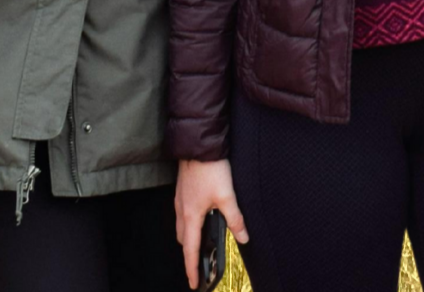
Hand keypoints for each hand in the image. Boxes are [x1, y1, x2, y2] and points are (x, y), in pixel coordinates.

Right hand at [173, 158, 247, 288]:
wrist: (198, 145)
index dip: (192, 269)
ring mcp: (180, 200)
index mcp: (191, 216)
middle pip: (184, 240)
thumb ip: (235, 218)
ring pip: (182, 227)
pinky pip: (183, 214)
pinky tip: (201, 217)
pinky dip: (190, 223)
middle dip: (190, 254)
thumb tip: (243, 237)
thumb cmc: (210, 169)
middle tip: (200, 264)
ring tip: (202, 243)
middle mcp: (182, 210)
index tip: (193, 283)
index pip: (190, 250)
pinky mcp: (182, 191)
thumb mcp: (227, 195)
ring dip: (190, 238)